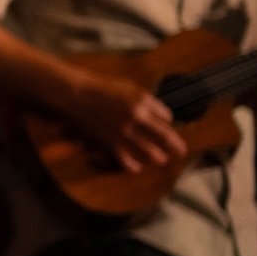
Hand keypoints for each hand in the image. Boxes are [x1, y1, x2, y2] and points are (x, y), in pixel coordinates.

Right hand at [65, 72, 189, 170]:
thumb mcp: (128, 87)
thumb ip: (145, 100)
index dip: (170, 122)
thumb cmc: (101, 89)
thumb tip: (160, 114)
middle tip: (181, 151)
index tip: (168, 125)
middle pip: (164, 136)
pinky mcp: (110, 142)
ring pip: (149, 152)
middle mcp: (136, 117)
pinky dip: (132, 166)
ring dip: (158, 158)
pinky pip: (125, 160)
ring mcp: (123, 132)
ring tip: (161, 160)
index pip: (167, 116)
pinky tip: (136, 168)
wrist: (75, 96)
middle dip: (176, 146)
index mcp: (142, 101)